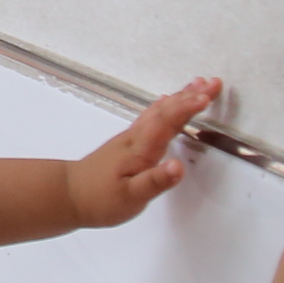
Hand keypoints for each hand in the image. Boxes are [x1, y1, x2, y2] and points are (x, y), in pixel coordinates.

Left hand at [63, 77, 222, 227]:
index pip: (167, 122)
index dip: (187, 108)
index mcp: (140, 149)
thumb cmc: (99, 199)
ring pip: (159, 111)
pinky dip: (166, 106)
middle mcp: (136, 137)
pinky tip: (167, 101)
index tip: (207, 95)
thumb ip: (155, 181)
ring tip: (200, 84)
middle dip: (191, 96)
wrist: (68, 194)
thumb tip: (179, 166)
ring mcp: (131, 138)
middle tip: (215, 83)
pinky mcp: (128, 143)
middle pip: (166, 111)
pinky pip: (152, 117)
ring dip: (181, 97)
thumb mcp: (130, 197)